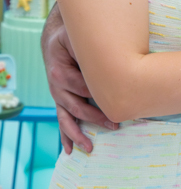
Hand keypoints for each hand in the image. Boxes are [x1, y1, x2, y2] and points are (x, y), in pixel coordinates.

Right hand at [41, 5, 116, 154]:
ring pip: (67, 118)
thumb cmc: (70, 39)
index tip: (117, 101)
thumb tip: (110, 59)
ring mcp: (58, 96)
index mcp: (60, 72)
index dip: (99, 95)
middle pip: (76, 107)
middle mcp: (56, 87)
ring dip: (78, 134)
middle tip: (115, 125)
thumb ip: (88, 50)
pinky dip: (66, 136)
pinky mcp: (61, 101)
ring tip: (89, 147)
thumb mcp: (77, 39)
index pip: (82, 87)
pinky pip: (62, 120)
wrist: (55, 41)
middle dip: (95, 118)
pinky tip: (70, 149)